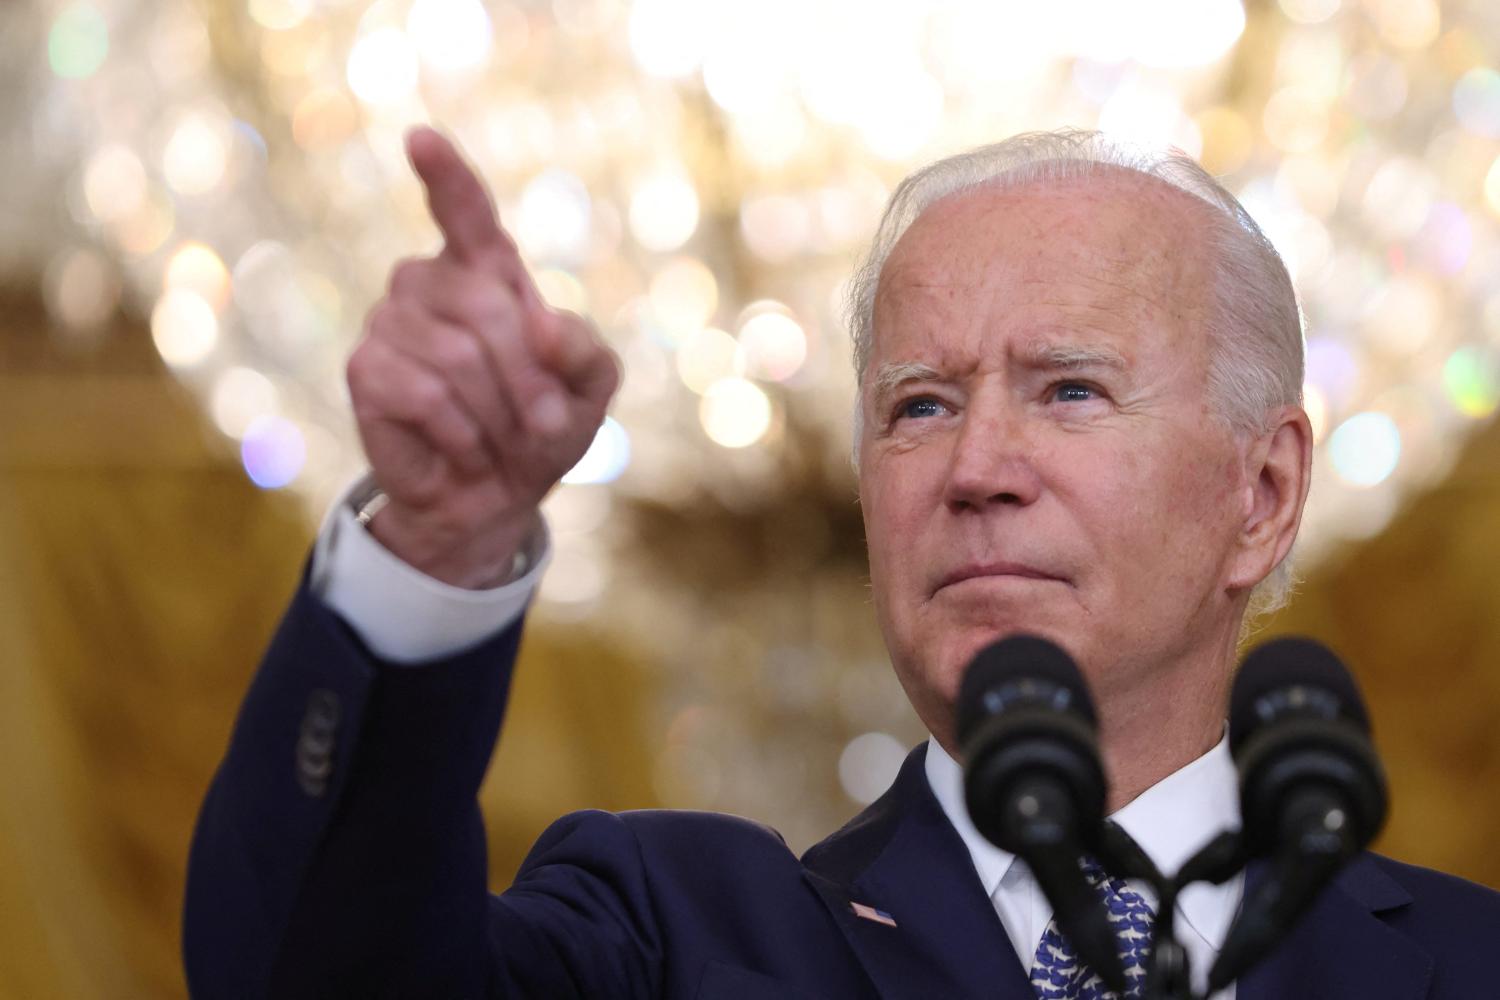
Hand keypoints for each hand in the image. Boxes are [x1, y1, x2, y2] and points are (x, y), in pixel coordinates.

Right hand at [345, 126, 619, 587]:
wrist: (494, 498)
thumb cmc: (541, 429)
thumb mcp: (590, 390)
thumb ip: (586, 351)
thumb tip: (543, 323)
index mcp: (485, 270)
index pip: (463, 209)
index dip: (445, 174)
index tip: (420, 139)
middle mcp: (429, 282)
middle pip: (488, 308)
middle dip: (529, 377)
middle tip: (546, 424)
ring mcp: (390, 321)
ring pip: (457, 356)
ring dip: (496, 413)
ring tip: (497, 437)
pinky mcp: (365, 369)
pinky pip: (425, 394)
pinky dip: (461, 433)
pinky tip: (462, 447)